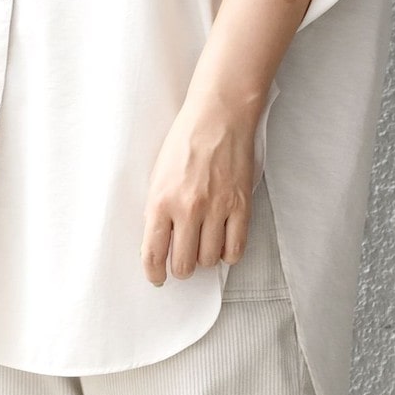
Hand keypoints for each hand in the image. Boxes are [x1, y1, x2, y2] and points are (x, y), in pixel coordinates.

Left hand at [140, 89, 260, 285]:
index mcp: (161, 201)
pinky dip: (228, 254)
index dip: (154, 274)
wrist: (218, 117)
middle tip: (183, 260)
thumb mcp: (158, 176)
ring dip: (205, 258)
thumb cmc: (185, 143)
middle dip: (182, 268)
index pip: (153, 254)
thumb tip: (160, 245)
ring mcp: (217, 209)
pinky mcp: (240, 206)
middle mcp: (188, 209)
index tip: (158, 278)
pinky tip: (222, 243)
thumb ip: (157, 212)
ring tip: (203, 243)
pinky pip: (235, 250)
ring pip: (209, 260)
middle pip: (184, 265)